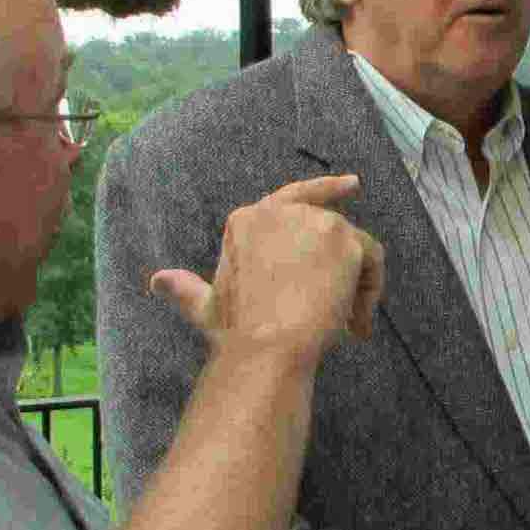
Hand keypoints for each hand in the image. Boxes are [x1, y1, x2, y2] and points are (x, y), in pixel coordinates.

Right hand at [150, 174, 385, 355]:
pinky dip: (371, 290)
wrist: (267, 344)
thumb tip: (157, 281)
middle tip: (348, 292)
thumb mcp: (205, 306)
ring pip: (354, 246)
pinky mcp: (343, 239)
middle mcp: (280, 211)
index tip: (351, 185)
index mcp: (246, 221)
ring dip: (356, 283)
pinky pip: (372, 260)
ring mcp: (313, 222)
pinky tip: (356, 320)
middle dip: (342, 259)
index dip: (323, 190)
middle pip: (328, 226)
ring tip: (346, 323)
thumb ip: (185, 289)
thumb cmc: (236, 333)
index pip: (292, 198)